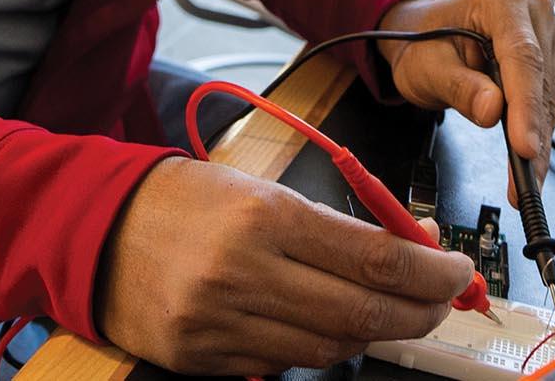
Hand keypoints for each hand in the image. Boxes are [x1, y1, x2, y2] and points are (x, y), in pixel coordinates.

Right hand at [98, 156, 474, 373]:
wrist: (96, 228)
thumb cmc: (187, 200)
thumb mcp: (264, 190)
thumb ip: (337, 224)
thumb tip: (411, 247)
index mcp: (265, 217)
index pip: (375, 257)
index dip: (431, 272)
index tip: (458, 271)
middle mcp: (245, 273)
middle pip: (363, 311)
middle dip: (419, 312)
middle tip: (441, 302)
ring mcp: (221, 323)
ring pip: (329, 346)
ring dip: (373, 332)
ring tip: (391, 311)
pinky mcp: (202, 359)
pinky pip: (284, 364)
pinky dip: (318, 347)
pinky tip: (328, 325)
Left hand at [376, 0, 554, 191]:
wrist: (426, 34)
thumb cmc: (423, 41)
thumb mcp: (427, 66)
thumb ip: (458, 86)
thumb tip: (491, 111)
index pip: (522, 55)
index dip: (525, 105)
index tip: (525, 146)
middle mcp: (532, 10)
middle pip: (541, 77)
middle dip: (533, 133)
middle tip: (525, 180)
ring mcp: (546, 33)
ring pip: (550, 93)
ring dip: (539, 137)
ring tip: (525, 179)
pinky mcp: (551, 57)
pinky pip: (549, 98)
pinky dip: (539, 131)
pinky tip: (531, 159)